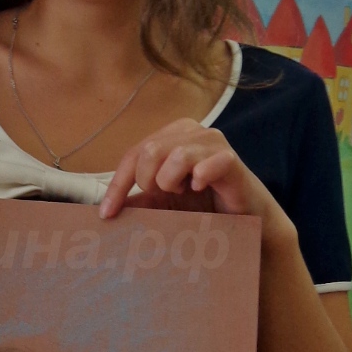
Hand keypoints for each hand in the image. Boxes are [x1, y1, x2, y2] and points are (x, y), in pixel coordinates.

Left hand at [98, 119, 289, 238]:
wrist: (246, 220)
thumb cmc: (204, 205)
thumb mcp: (164, 202)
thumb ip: (139, 199)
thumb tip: (105, 210)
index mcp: (170, 135)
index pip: (133, 155)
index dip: (117, 186)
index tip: (106, 215)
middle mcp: (191, 131)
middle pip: (149, 151)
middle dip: (148, 181)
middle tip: (165, 195)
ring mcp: (213, 142)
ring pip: (174, 156)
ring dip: (171, 182)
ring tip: (183, 192)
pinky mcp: (230, 160)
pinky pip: (204, 165)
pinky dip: (197, 180)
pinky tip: (200, 188)